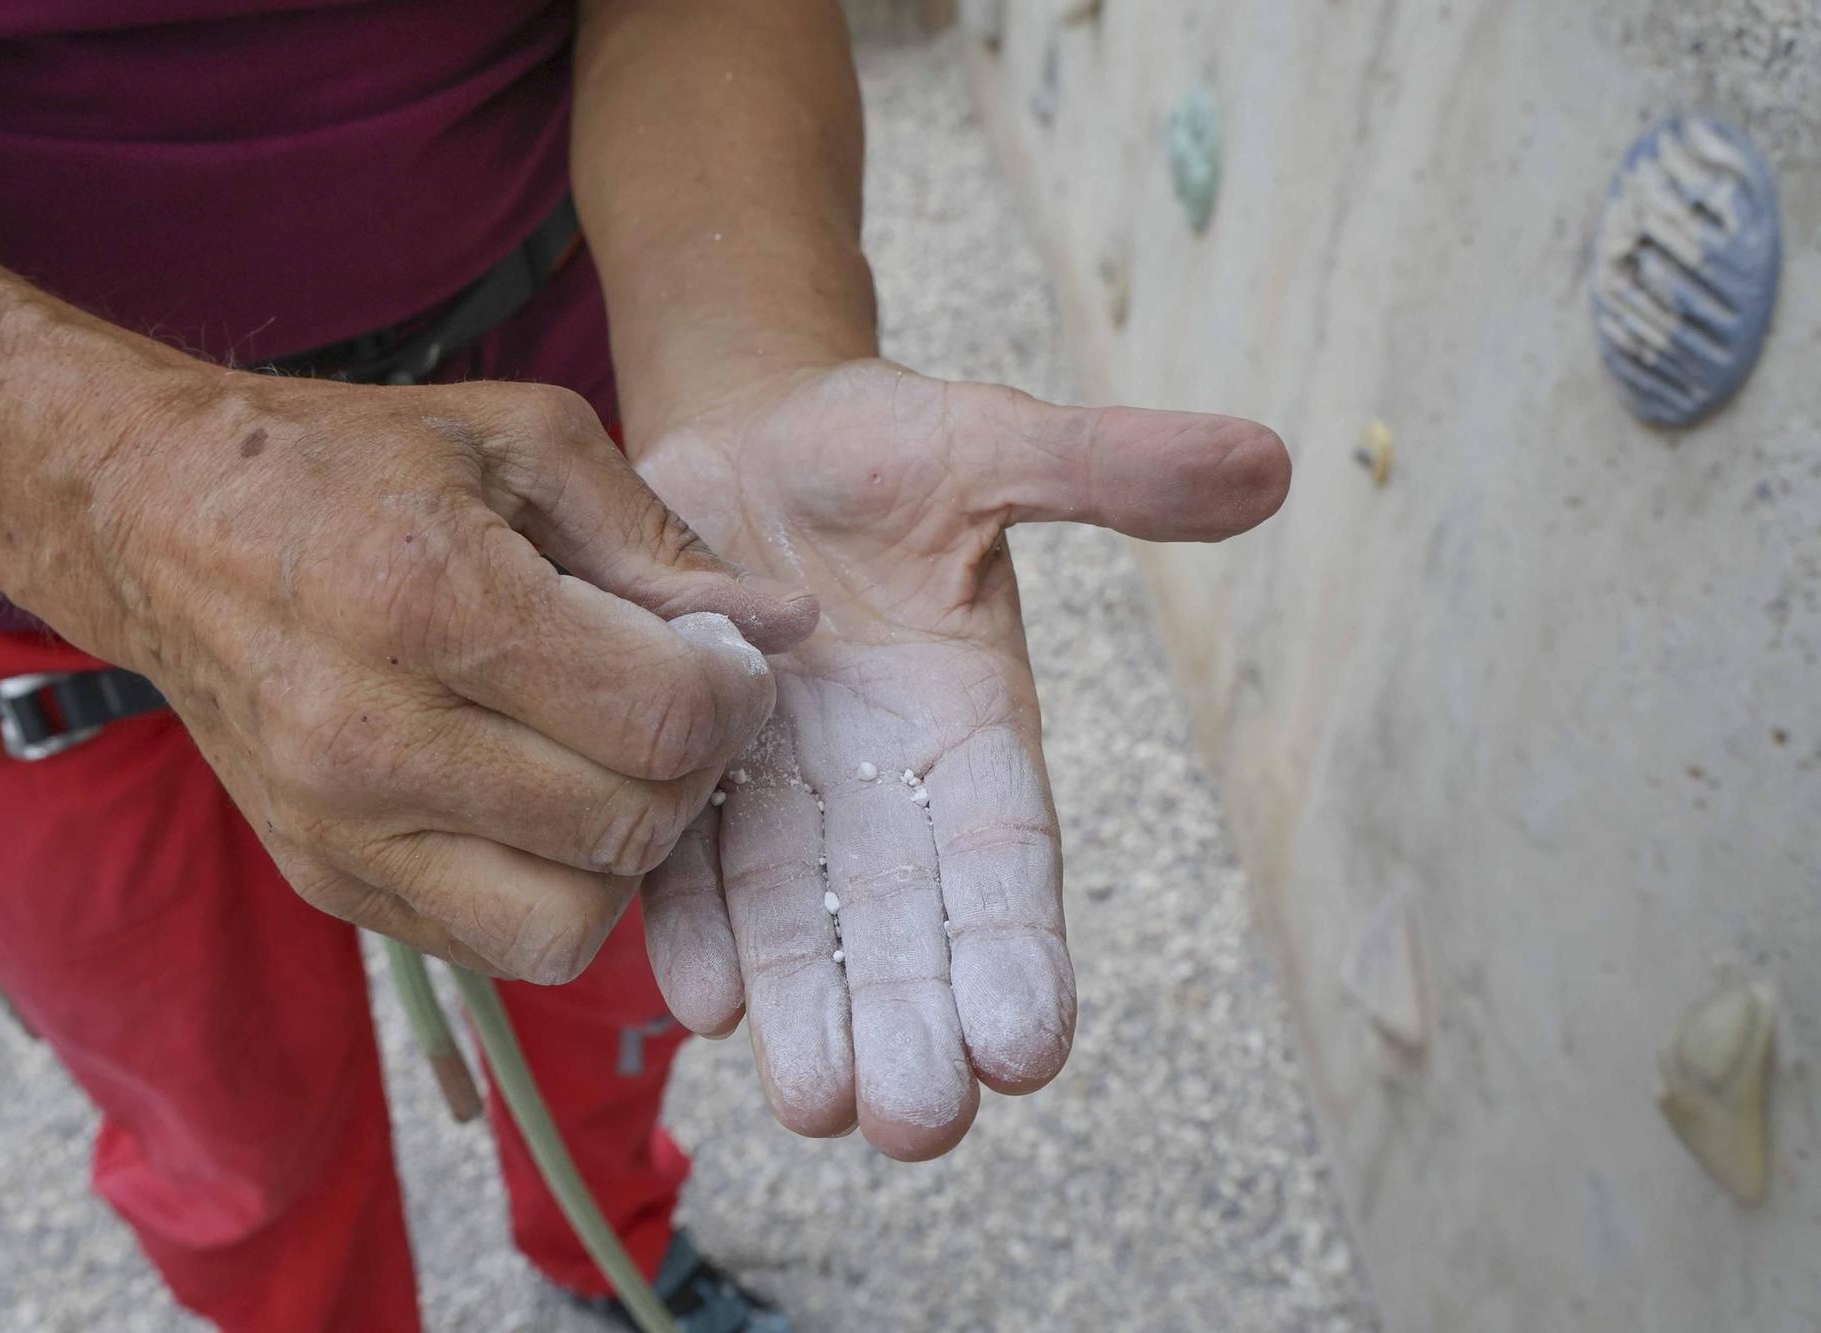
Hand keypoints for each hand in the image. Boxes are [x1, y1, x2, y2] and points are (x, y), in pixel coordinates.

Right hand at [80, 374, 816, 981]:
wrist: (157, 526)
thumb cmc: (351, 463)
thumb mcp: (520, 442)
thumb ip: (661, 539)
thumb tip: (788, 626)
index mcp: (433, 600)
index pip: (662, 720)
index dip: (736, 698)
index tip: (729, 660)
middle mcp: (374, 737)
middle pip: (629, 829)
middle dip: (696, 774)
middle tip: (684, 710)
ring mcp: (342, 829)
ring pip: (569, 925)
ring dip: (628, 857)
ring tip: (615, 768)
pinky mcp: (328, 883)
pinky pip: (497, 944)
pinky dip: (553, 889)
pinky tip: (547, 800)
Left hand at [635, 361, 1287, 1157]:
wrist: (741, 440)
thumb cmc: (878, 448)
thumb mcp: (992, 446)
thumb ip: (1106, 470)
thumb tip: (1268, 462)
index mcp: (972, 727)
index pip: (1007, 856)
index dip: (1019, 947)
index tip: (1029, 1049)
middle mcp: (883, 789)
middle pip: (905, 927)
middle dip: (913, 1025)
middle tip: (914, 1123)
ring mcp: (780, 798)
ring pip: (798, 928)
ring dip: (808, 1016)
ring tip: (817, 1103)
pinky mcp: (690, 783)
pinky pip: (688, 872)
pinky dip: (695, 932)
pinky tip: (702, 998)